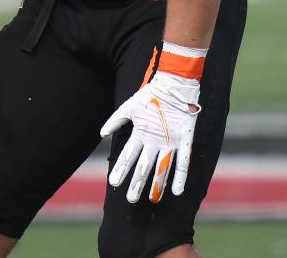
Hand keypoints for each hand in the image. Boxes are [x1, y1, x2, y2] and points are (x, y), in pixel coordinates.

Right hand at [100, 70, 200, 202]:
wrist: (173, 86)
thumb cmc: (151, 95)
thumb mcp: (131, 107)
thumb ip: (116, 120)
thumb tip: (101, 134)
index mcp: (141, 135)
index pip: (129, 156)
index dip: (122, 169)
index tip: (113, 182)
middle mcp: (154, 143)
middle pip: (144, 166)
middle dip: (137, 183)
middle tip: (131, 199)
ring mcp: (170, 144)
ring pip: (162, 168)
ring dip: (158, 184)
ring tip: (153, 199)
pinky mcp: (184, 141)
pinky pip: (182, 162)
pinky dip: (179, 176)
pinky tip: (176, 190)